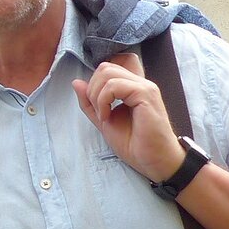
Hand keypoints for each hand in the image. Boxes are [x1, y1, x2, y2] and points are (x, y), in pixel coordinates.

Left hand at [70, 52, 183, 181]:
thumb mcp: (103, 120)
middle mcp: (139, 83)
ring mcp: (144, 86)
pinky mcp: (145, 93)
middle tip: (98, 112)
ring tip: (103, 116)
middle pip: (104, 67)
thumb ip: (90, 102)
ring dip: (96, 96)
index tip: (96, 107)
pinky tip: (107, 117)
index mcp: (131, 87)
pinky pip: (114, 85)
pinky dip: (103, 101)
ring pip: (107, 73)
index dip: (94, 84)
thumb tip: (76, 82)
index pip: (107, 68)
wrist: (153, 160)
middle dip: (92, 89)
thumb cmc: (134, 144)